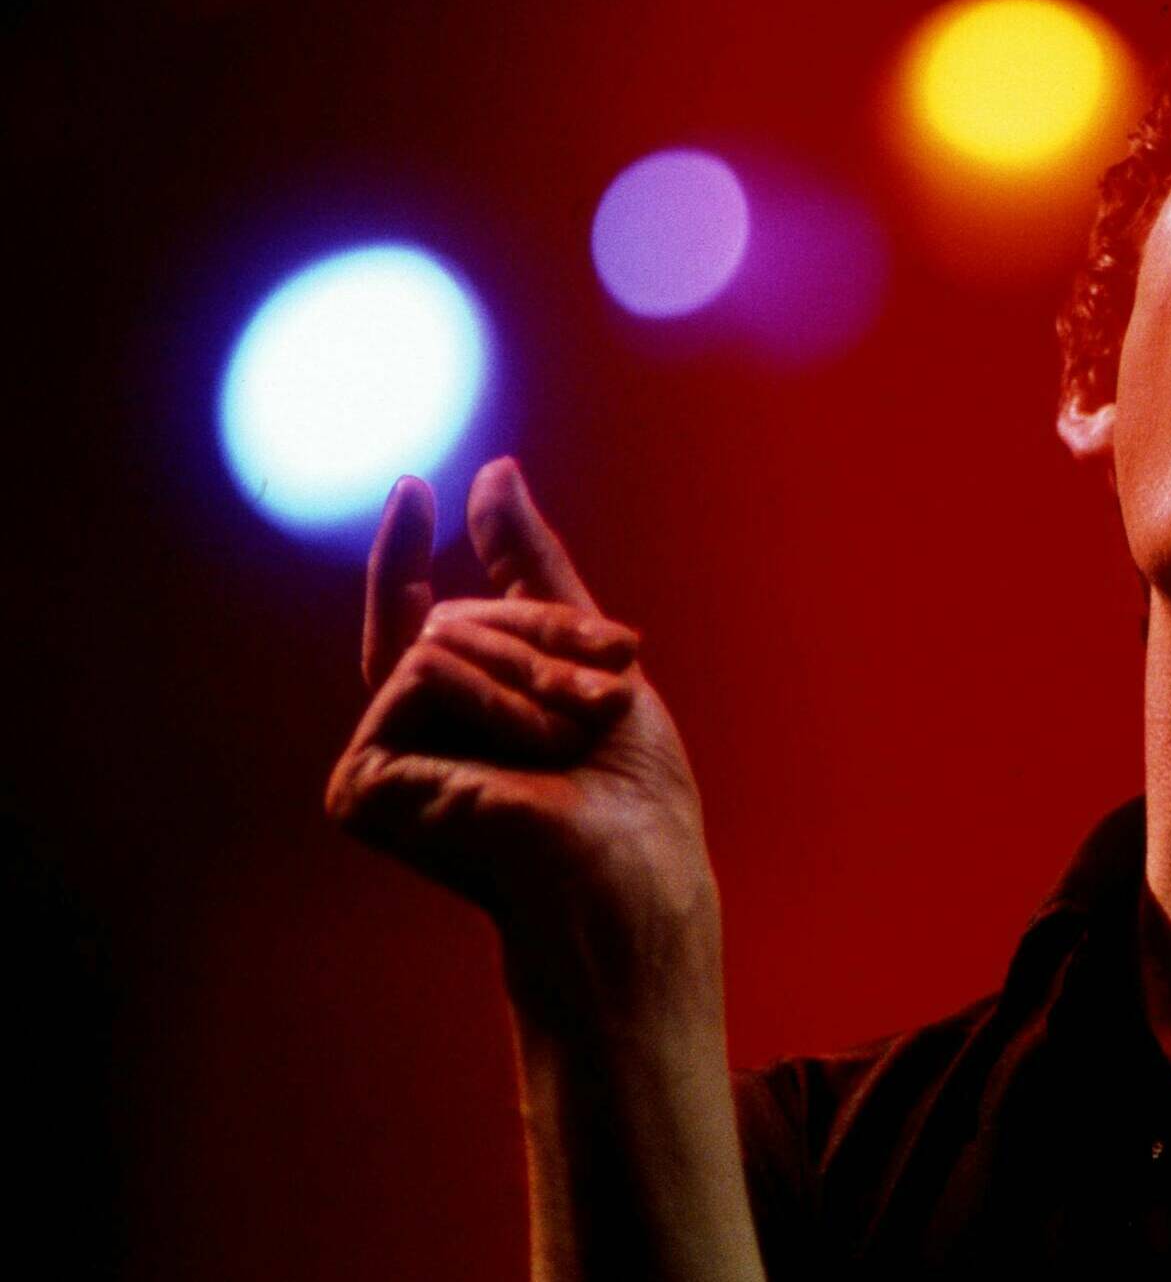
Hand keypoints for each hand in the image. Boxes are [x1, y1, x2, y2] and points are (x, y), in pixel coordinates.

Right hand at [327, 458, 720, 1025]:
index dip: (403, 553)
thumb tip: (494, 472)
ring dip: (533, 674)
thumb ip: (533, 570)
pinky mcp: (362, 786)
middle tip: (606, 695)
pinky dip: (494, 702)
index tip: (414, 486)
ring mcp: (380, 762)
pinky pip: (420, 674)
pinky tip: (526, 761)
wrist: (633, 874)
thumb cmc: (631, 792)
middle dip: (545, 637)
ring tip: (575, 737)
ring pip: (441, 639)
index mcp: (461, 717)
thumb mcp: (592, 655)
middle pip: (454, 618)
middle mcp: (412, 737)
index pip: (416, 619)